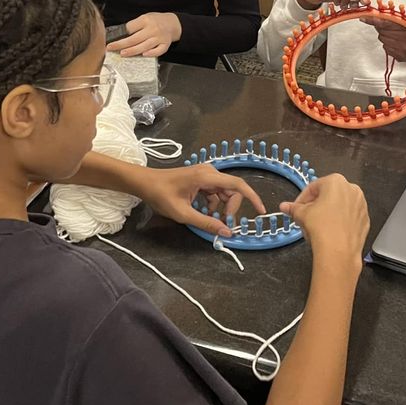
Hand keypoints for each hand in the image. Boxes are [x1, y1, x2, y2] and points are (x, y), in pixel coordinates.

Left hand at [107, 12, 181, 57]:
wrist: (173, 23)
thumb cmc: (156, 20)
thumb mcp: (144, 17)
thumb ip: (134, 25)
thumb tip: (120, 35)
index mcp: (145, 20)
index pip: (130, 28)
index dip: (119, 35)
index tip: (111, 40)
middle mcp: (152, 29)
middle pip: (134, 39)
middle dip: (121, 44)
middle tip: (111, 48)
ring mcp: (159, 37)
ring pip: (144, 46)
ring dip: (132, 51)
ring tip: (122, 53)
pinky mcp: (165, 44)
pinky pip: (158, 51)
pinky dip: (151, 53)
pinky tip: (143, 55)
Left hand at [133, 164, 266, 236]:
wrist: (144, 183)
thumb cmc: (161, 195)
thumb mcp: (183, 214)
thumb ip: (206, 223)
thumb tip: (227, 232)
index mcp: (207, 176)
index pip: (238, 185)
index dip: (252, 198)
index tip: (261, 212)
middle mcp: (209, 172)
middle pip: (232, 191)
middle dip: (230, 209)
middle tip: (222, 224)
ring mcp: (205, 174)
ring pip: (223, 193)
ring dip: (220, 208)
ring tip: (209, 220)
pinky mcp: (200, 179)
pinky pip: (214, 192)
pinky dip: (213, 204)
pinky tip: (202, 213)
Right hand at [280, 174, 368, 275]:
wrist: (339, 251)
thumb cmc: (322, 227)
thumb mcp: (302, 214)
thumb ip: (293, 208)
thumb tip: (285, 207)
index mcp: (336, 182)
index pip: (313, 187)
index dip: (301, 199)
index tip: (296, 208)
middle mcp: (352, 189)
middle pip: (328, 195)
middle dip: (315, 206)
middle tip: (306, 217)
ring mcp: (361, 205)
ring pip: (340, 205)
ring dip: (328, 213)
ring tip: (318, 226)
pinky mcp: (365, 220)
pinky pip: (349, 217)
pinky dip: (340, 221)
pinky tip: (331, 231)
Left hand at [360, 17, 405, 63]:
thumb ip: (394, 19)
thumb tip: (378, 15)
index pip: (386, 24)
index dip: (374, 20)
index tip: (364, 18)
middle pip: (382, 33)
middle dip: (382, 29)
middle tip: (389, 28)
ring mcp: (403, 50)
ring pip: (383, 41)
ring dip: (385, 37)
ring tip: (395, 36)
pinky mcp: (400, 57)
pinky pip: (386, 49)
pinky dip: (388, 45)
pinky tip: (396, 43)